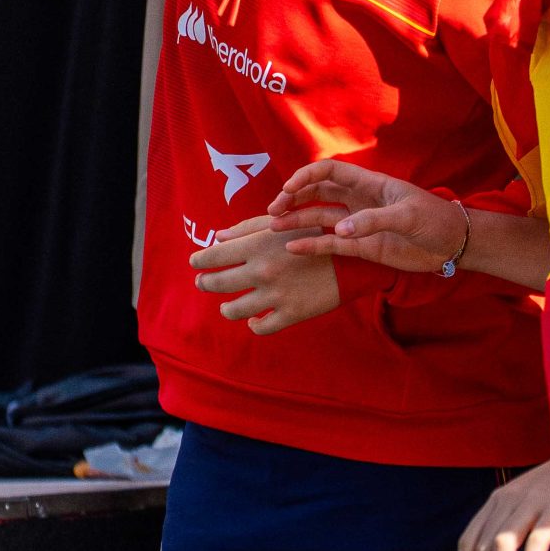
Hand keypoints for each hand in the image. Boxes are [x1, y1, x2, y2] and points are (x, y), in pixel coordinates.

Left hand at [188, 217, 343, 333]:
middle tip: (203, 282)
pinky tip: (252, 320)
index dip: (199, 260)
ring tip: (226, 305)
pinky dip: (253, 325)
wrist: (353, 258)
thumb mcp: (282, 224)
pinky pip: (260, 327)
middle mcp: (261, 271)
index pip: (213, 256)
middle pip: (216, 283)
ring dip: (225, 308)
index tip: (196, 262)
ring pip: (233, 310)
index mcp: (256, 245)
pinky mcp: (290, 314)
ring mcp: (275, 295)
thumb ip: (247, 229)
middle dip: (205, 282)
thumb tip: (217, 238)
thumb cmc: (315, 233)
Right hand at [262, 160, 467, 272]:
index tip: (289, 189)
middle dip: (293, 198)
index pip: (330, 171)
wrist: (453, 244)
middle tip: (274, 211)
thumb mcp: (408, 216)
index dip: (306, 176)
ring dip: (297, 221)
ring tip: (274, 229)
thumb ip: (373, 221)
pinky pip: (331, 245)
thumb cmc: (435, 220)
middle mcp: (358, 201)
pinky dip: (312, 246)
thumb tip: (339, 230)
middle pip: (317, 193)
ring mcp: (357, 224)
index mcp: (369, 183)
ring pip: (319, 218)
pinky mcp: (361, 247)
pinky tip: (293, 249)